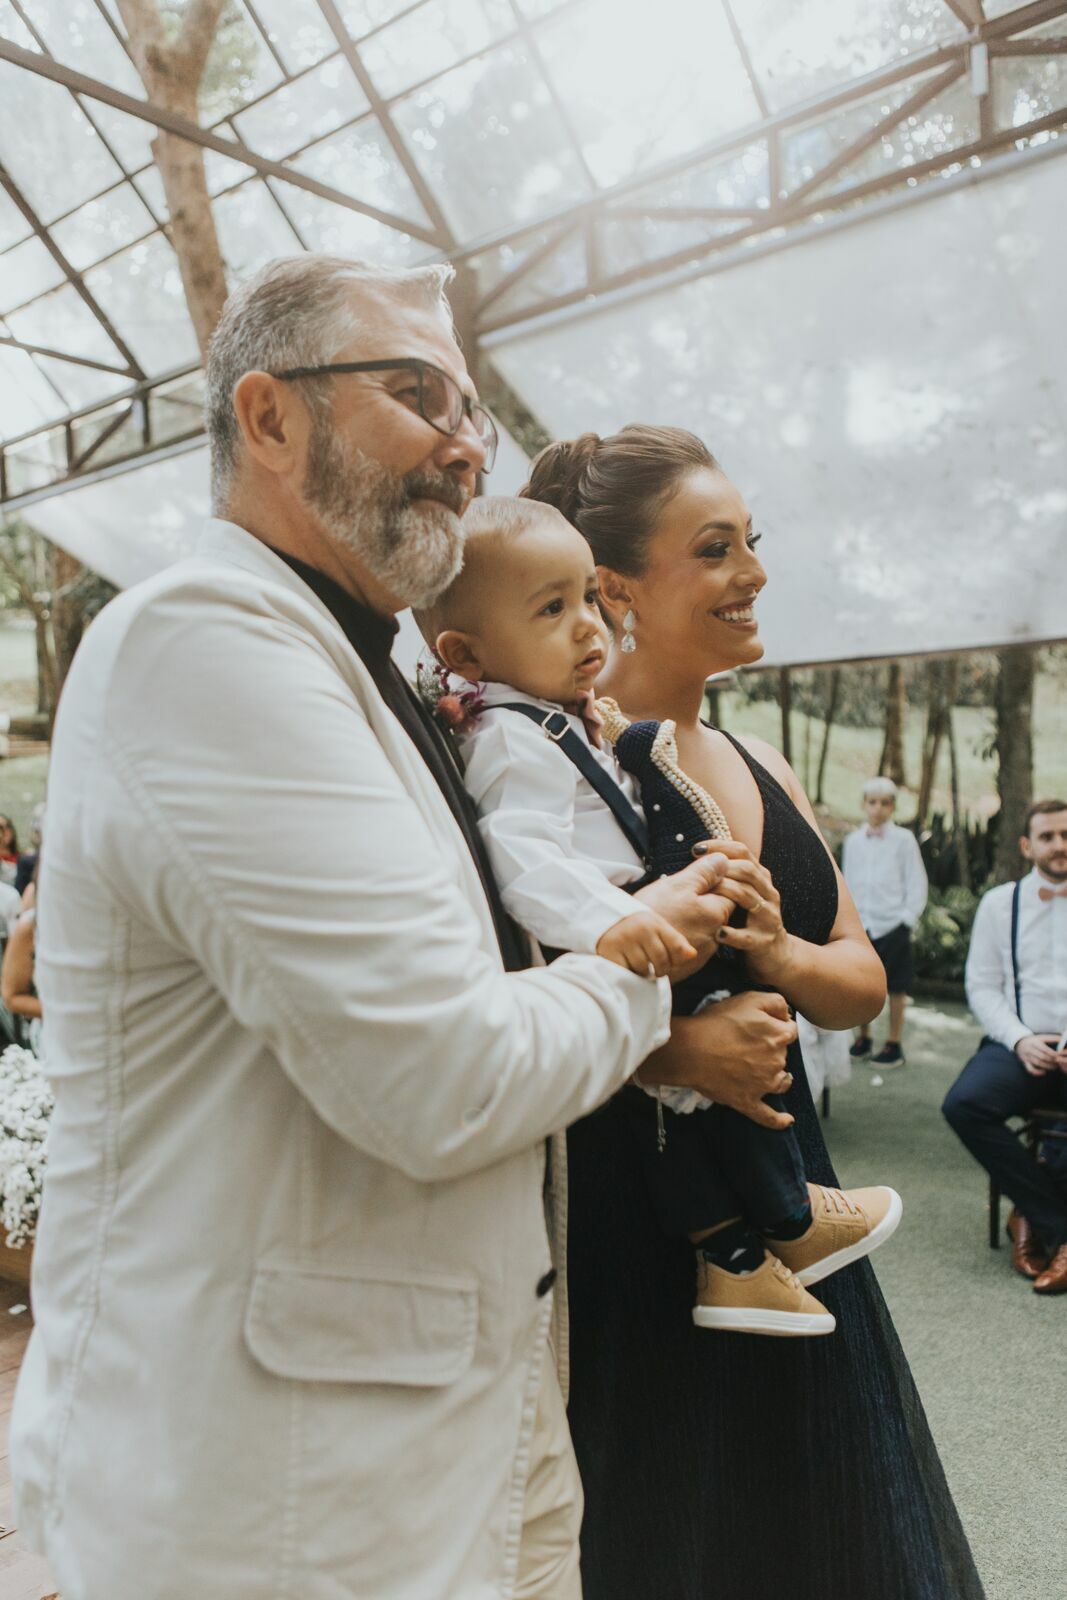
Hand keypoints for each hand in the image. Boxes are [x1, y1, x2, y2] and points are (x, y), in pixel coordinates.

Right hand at [596, 909, 695, 978]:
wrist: (600, 915)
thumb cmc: (633, 925)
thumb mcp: (655, 927)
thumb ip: (674, 941)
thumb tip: (692, 955)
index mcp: (655, 923)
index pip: (677, 948)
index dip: (676, 960)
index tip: (670, 962)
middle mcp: (641, 931)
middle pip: (662, 962)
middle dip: (660, 969)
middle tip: (654, 968)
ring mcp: (625, 942)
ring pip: (644, 969)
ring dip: (643, 972)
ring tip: (638, 965)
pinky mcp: (610, 952)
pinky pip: (627, 972)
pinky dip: (628, 973)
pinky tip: (627, 967)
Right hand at [632, 853, 733, 965]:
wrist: (626, 945)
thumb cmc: (651, 911)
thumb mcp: (677, 885)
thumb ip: (704, 872)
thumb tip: (725, 860)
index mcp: (716, 914)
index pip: (730, 893)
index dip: (713, 883)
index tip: (693, 882)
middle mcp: (716, 937)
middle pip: (718, 913)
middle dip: (703, 903)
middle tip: (677, 897)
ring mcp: (703, 954)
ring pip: (705, 930)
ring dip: (693, 921)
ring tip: (669, 914)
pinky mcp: (690, 966)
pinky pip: (693, 946)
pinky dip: (684, 938)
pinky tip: (667, 931)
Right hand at [637, 991, 797, 1129]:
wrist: (691, 1050)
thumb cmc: (717, 1022)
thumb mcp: (749, 999)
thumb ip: (776, 1002)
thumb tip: (788, 1015)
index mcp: (780, 1036)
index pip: (790, 1030)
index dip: (776, 1025)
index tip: (762, 1025)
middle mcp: (777, 1062)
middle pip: (783, 1055)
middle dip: (772, 1049)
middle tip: (749, 1043)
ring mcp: (764, 1085)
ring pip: (780, 1081)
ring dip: (778, 1077)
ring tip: (765, 1071)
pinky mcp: (748, 1101)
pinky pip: (767, 1116)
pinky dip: (778, 1120)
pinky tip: (787, 1120)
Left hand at [693, 840, 792, 983]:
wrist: (776, 955)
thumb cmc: (749, 921)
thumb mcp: (742, 895)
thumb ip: (727, 877)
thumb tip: (698, 858)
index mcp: (761, 879)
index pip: (743, 852)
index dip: (720, 846)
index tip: (696, 848)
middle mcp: (768, 893)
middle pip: (748, 870)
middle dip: (721, 867)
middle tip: (698, 869)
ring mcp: (767, 917)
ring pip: (748, 897)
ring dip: (725, 891)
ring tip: (703, 893)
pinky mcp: (763, 941)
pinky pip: (746, 936)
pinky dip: (731, 934)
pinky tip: (717, 932)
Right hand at [1015, 1034, 1064, 1075]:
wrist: (1019, 1043)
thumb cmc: (1034, 1041)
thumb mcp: (1042, 1037)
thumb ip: (1052, 1038)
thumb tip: (1063, 1039)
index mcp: (1035, 1042)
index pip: (1045, 1049)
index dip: (1053, 1053)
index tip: (1059, 1055)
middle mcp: (1030, 1049)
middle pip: (1042, 1057)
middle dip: (1052, 1061)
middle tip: (1059, 1062)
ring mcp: (1027, 1057)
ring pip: (1038, 1063)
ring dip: (1048, 1066)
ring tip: (1055, 1067)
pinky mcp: (1025, 1063)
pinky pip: (1030, 1069)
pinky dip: (1037, 1072)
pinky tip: (1044, 1072)